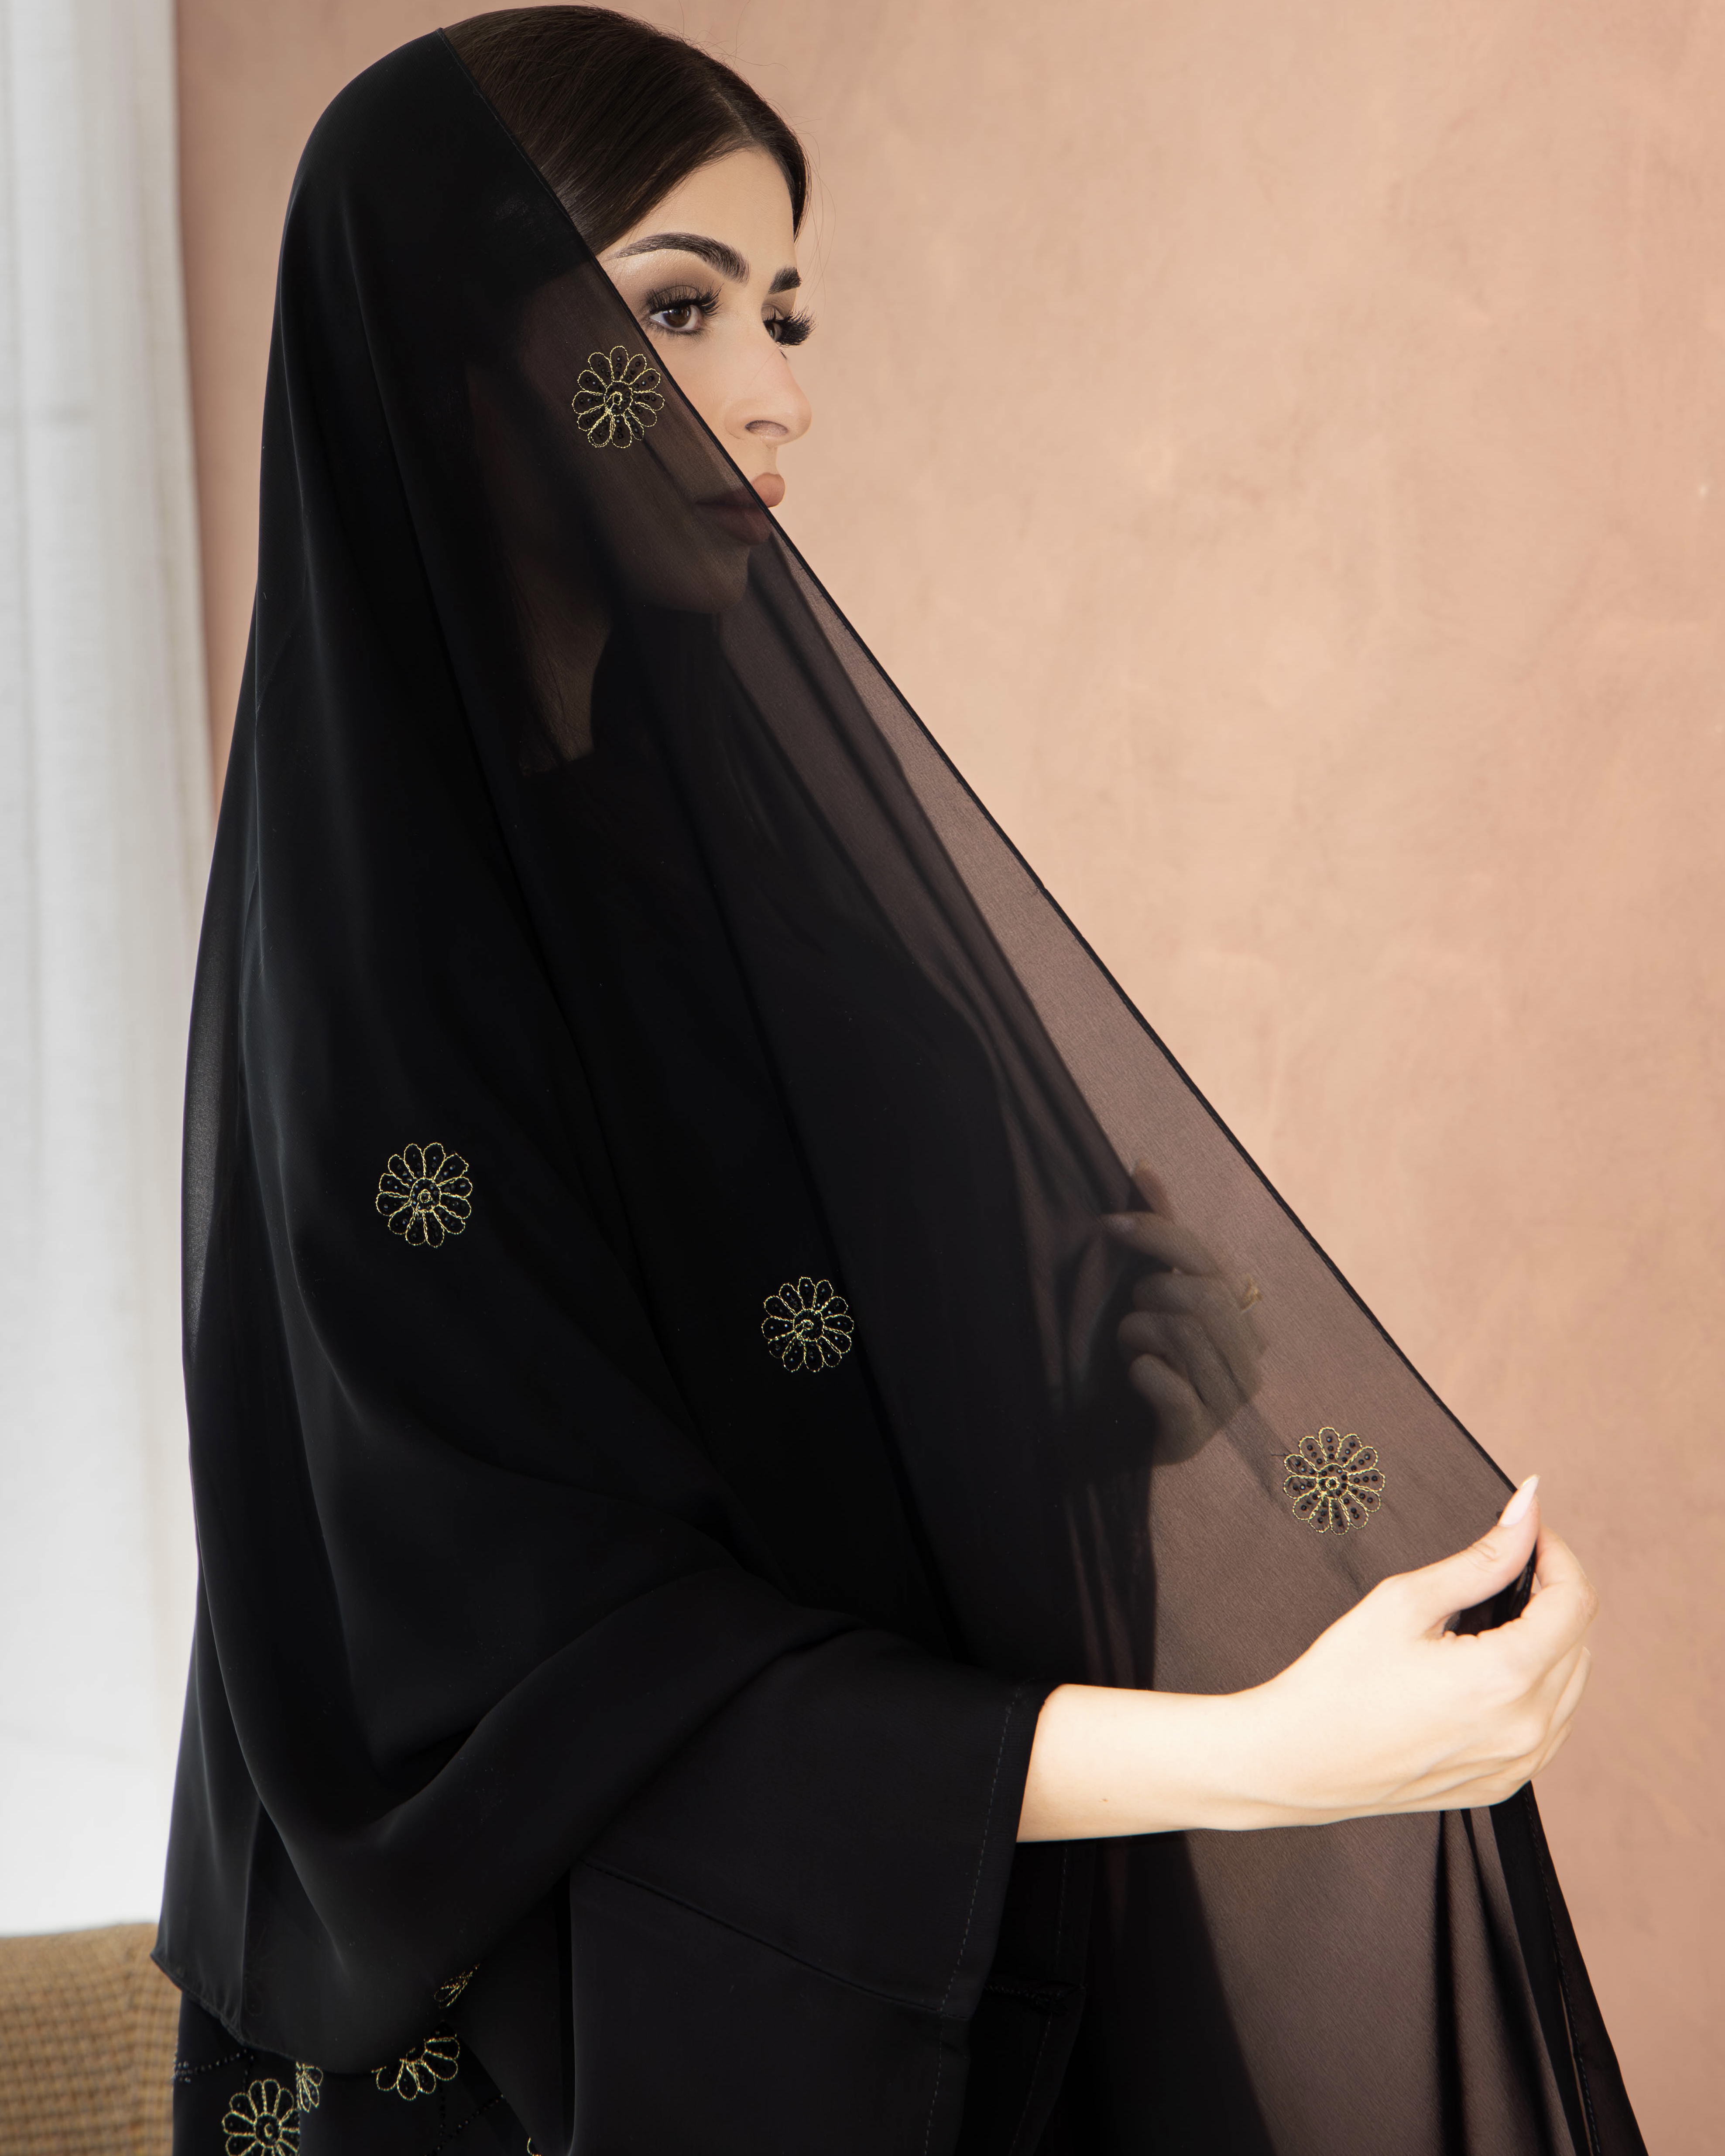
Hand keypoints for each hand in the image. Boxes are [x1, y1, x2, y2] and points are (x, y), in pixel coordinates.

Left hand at [1102, 1160, 1260, 1456]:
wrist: (1130, 1431)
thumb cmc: (1151, 1350)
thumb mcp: (1158, 1287)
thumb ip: (1159, 1232)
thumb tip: (1141, 1164)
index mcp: (1247, 1315)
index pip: (1207, 1260)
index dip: (1157, 1235)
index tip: (1108, 1225)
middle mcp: (1250, 1358)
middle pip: (1201, 1298)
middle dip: (1150, 1293)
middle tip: (1132, 1308)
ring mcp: (1229, 1402)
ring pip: (1184, 1337)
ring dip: (1137, 1332)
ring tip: (1130, 1343)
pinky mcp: (1198, 1436)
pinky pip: (1170, 1390)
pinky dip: (1142, 1373)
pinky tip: (1135, 1374)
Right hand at [1237, 1476, 1595, 1822]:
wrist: (1299, 1761)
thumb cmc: (1339, 1681)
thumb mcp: (1404, 1601)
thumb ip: (1481, 1558)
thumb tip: (1527, 1512)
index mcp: (1505, 1677)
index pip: (1575, 1601)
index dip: (1557, 1555)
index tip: (1529, 1534)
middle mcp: (1527, 1727)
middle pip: (1579, 1639)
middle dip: (1551, 1592)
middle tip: (1504, 1568)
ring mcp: (1520, 1763)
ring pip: (1572, 1683)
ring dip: (1549, 1641)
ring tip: (1493, 1618)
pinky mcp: (1506, 1784)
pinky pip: (1552, 1725)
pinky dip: (1539, 1688)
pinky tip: (1493, 1670)